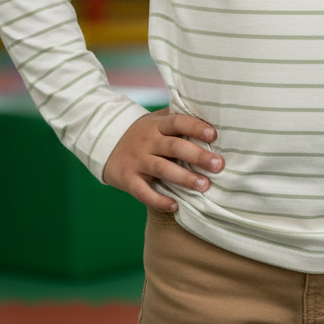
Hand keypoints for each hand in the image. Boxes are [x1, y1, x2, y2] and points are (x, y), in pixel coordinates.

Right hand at [103, 109, 222, 210]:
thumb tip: (212, 117)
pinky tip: (175, 206)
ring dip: (184, 178)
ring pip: (162, 169)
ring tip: (204, 186)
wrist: (105, 142)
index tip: (214, 135)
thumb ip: (178, 120)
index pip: (178, 122)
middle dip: (197, 156)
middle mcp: (148, 141)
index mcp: (158, 125)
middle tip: (218, 165)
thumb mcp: (157, 121)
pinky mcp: (127, 179)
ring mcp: (137, 160)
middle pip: (174, 146)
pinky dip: (159, 200)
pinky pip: (143, 192)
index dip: (195, 127)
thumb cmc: (143, 132)